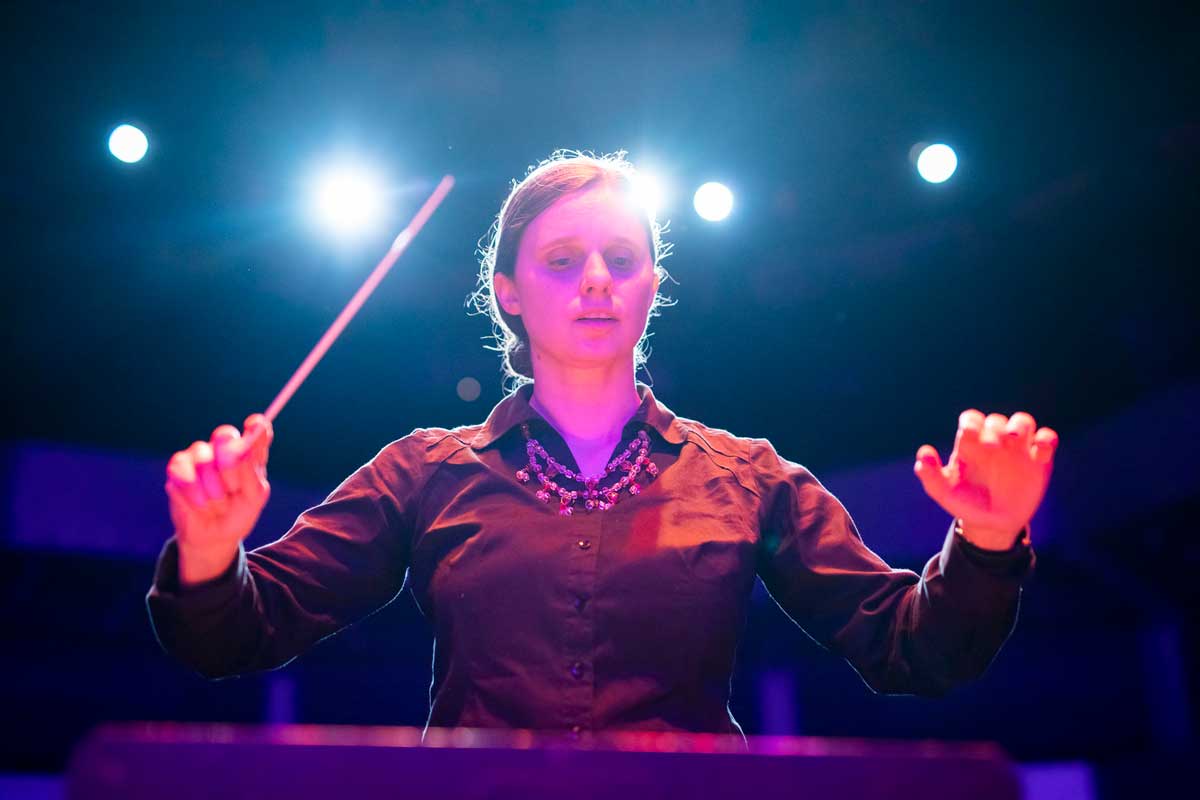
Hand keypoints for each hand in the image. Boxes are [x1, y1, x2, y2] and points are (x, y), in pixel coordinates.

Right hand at [164, 414, 272, 584]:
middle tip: (232, 487)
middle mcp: (225, 450)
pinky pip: (181, 470)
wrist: (212, 537)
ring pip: (202, 456)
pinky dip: (193, 492)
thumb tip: (243, 455)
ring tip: (217, 503)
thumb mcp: (253, 500)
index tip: (254, 424)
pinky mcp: (178, 468)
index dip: (256, 425)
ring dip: (212, 487)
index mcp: (250, 455)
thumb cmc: (238, 515)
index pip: (256, 430)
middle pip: (224, 435)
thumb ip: (251, 476)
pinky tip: (200, 505)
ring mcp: (200, 456)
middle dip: (229, 463)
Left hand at [913, 410, 1057, 549]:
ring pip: (1023, 421)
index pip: (971, 420)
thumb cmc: (966, 503)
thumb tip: (924, 454)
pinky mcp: (1039, 459)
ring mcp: (1018, 449)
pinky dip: (1046, 440)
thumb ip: (930, 475)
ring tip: (1013, 439)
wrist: (993, 524)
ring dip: (1020, 425)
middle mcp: (994, 441)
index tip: (968, 435)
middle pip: (996, 420)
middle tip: (990, 448)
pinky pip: (1047, 440)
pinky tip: (1039, 453)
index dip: (971, 423)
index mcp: (970, 444)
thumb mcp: (944, 493)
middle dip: (993, 430)